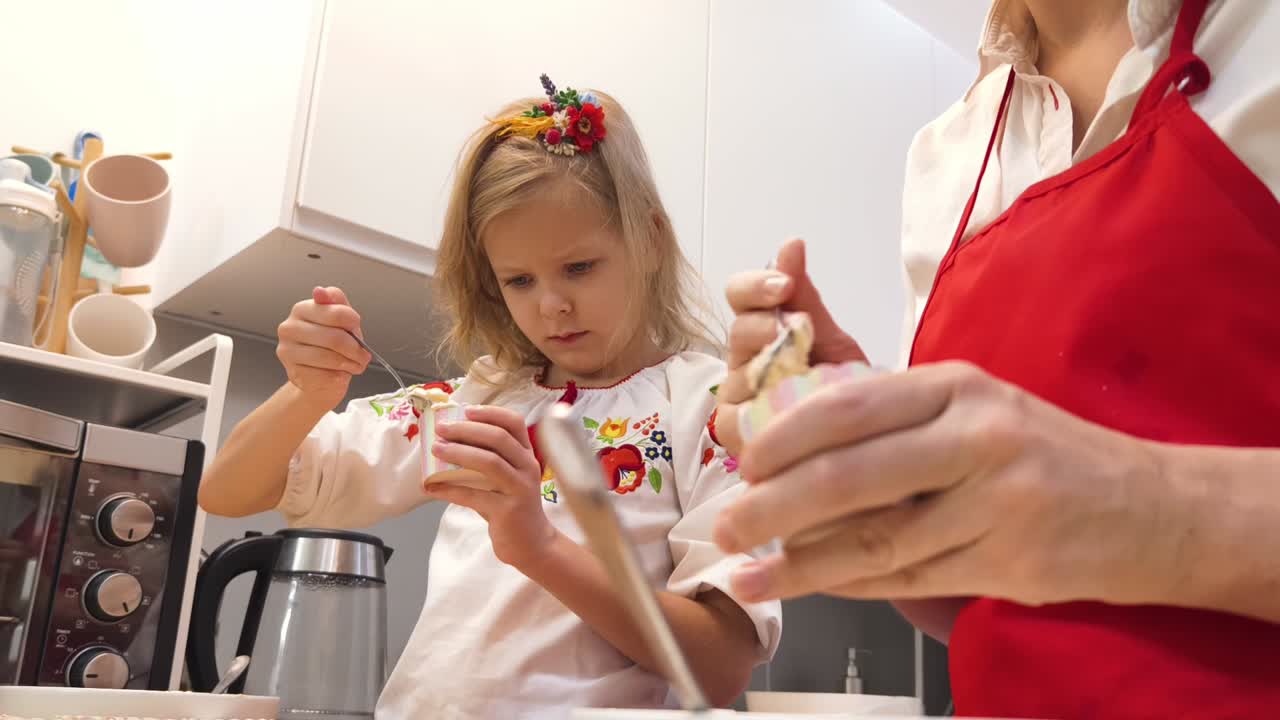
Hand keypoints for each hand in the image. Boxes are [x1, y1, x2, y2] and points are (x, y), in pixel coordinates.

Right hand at [276, 286, 371, 409]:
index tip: (357, 331)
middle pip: (335, 338)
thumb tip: (320, 291)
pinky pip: (325, 376)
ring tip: (354, 364)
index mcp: (302, 309)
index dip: (354, 324)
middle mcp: (289, 328)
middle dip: (356, 350)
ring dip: (350, 364)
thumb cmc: (332, 345)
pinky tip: (339, 373)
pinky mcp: (293, 373)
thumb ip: (336, 303)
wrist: (319, 376)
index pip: (337, 313)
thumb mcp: (340, 320)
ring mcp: (288, 352)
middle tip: (364, 356)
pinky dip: (339, 377)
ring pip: (330, 358)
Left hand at [428, 405, 558, 568]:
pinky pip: (473, 495)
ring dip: (458, 453)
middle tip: (441, 429)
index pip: (514, 422)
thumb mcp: (505, 478)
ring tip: (436, 450)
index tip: (466, 410)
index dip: (490, 413)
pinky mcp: (507, 510)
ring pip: (489, 462)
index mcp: (527, 454)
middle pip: (498, 438)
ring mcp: (519, 488)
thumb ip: (485, 460)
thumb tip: (447, 443)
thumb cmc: (511, 505)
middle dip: (466, 430)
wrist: (532, 543)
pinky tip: (430, 488)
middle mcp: (527, 467)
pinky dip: (449, 490)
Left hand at [713, 360, 1176, 608]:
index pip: (851, 405)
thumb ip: (895, 420)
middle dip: (776, 506)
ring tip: (750, 573)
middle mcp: (978, 438)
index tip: (744, 463)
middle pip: (854, 476)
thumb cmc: (1040, 450)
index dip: (786, 437)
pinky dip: (854, 584)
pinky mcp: (1008, 562)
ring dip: (803, 563)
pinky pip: (910, 577)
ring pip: (877, 539)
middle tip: (729, 526)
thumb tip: (793, 448)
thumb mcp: (975, 407)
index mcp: (957, 386)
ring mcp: (997, 504)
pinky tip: (816, 586)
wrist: (1149, 507)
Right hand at [715, 238, 866, 456]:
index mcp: (760, 329)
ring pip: (738, 375)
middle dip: (765, 326)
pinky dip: (763, 409)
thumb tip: (790, 243)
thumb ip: (806, 296)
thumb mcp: (831, 336)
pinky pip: (737, 417)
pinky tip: (788, 407)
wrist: (868, 436)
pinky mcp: (735, 434)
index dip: (755, 286)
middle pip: (737, 332)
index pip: (739, 294)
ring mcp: (735, 398)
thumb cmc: (843, 387)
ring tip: (804, 375)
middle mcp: (742, 361)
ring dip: (771, 370)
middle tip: (795, 329)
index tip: (785, 285)